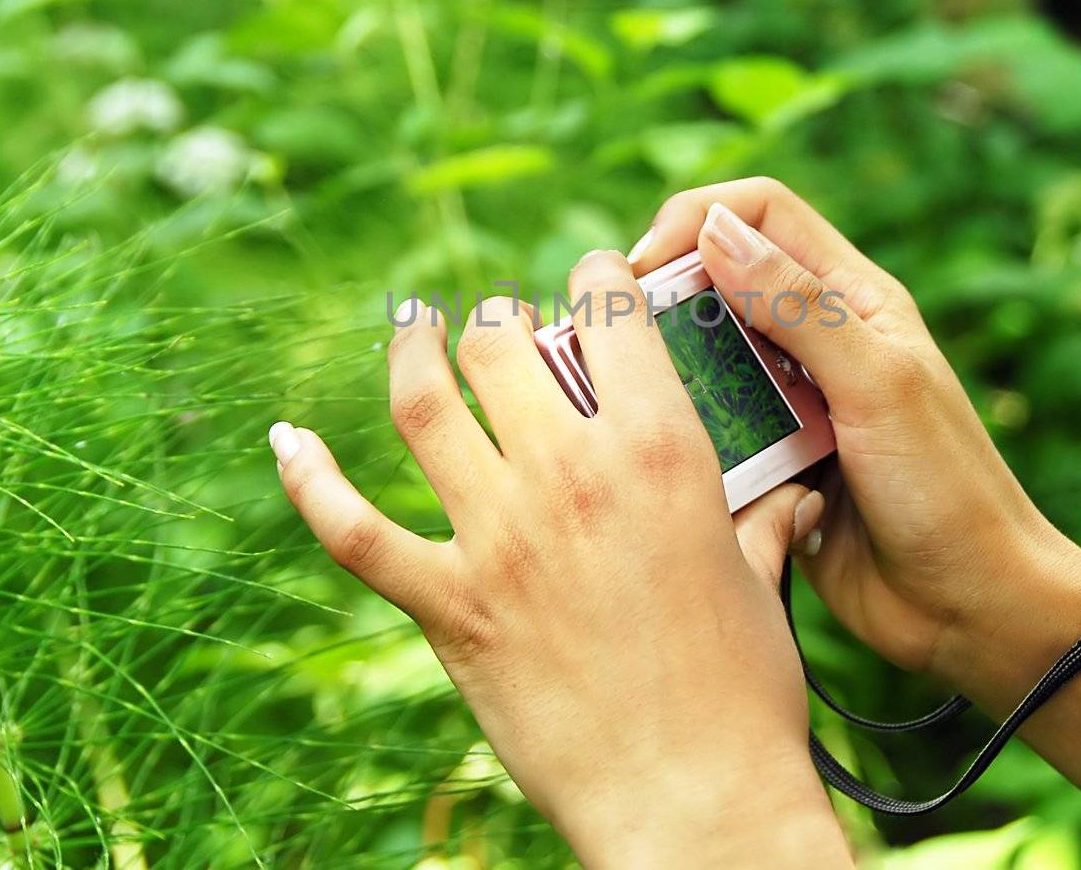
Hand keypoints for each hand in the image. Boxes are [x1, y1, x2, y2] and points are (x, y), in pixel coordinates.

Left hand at [273, 251, 850, 867]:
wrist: (693, 803)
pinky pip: (352, 529)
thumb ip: (763, 519)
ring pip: (423, 405)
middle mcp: (570, 475)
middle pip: (499, 343)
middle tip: (505, 328)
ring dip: (409, 351)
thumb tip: (792, 494)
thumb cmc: (744, 693)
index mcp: (659, 451)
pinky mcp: (447, 607)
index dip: (594, 277)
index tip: (588, 282)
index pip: (607, 311)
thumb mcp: (760, 580)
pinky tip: (288, 439)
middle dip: (500, 318)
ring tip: (412, 325)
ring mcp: (498, 539)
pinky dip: (309, 477)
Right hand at [631, 178, 1080, 698]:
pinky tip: (669, 459)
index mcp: (852, 299)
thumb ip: (798, 307)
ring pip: (704, 359)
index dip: (697, 220)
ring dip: (672, 372)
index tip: (644, 269)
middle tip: (618, 337)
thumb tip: (714, 230)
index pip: (761, 214)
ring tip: (638, 401)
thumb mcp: (877, 385)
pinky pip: (710, 431)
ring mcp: (791, 404)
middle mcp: (817, 342)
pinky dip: (687, 436)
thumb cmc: (947, 490)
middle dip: (666, 296)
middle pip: (719, 280)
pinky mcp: (771, 463)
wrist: (970, 609)